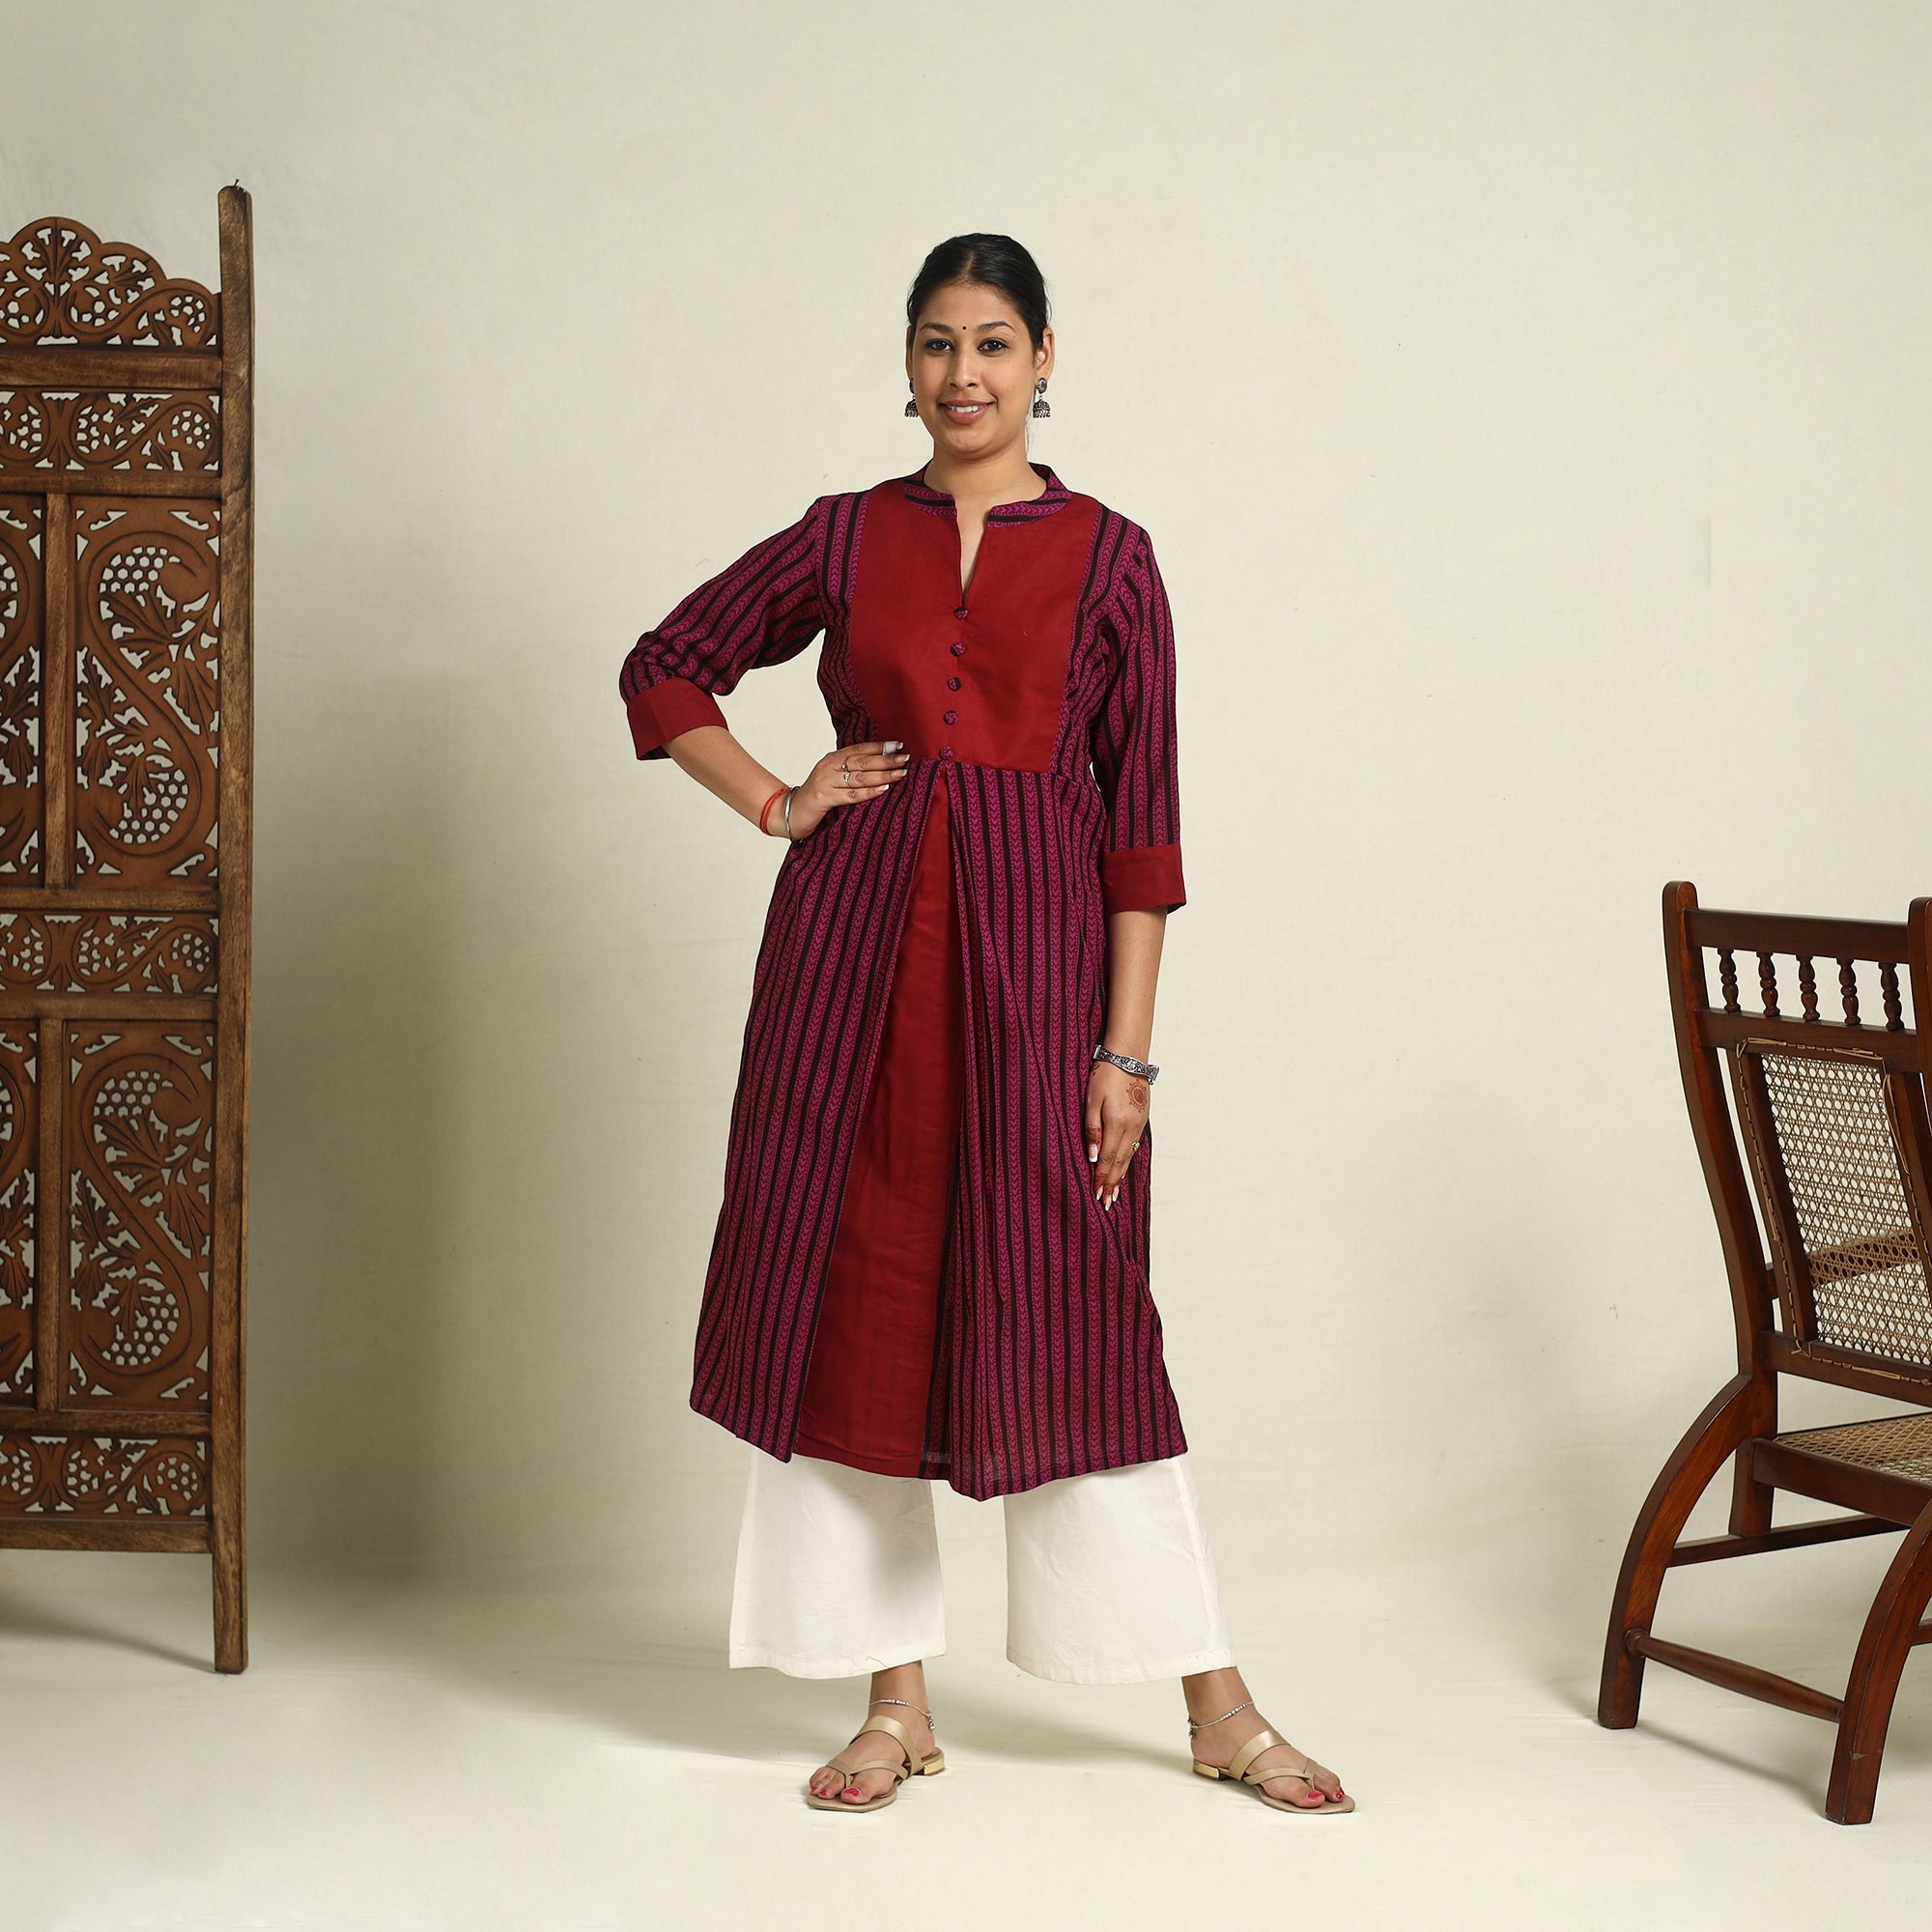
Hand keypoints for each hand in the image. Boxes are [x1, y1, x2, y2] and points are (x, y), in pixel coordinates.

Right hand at [779, 740, 911, 837]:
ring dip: (882, 774)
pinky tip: (883, 789)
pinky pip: (851, 794)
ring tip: (900, 773)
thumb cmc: (817, 797)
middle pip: (862, 761)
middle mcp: (829, 766)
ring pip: (859, 777)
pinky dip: (869, 792)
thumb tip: (881, 766)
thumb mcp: (833, 778)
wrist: (791, 812)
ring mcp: (825, 781)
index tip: (899, 745)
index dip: (880, 746)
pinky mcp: (824, 798)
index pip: (860, 748)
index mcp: (832, 758)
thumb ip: (851, 771)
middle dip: (886, 759)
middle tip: (905, 758)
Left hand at [1084, 1058, 1148, 1208]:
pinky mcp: (1142, 1118)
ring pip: (1129, 1156)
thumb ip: (1092, 1129)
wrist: (1128, 1055)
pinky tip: (1124, 1166)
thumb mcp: (1091, 1100)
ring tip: (1115, 1192)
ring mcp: (1139, 1123)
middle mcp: (1131, 1128)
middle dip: (1112, 1183)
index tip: (1096, 1195)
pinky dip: (1128, 1160)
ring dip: (1121, 1175)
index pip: (1108, 1159)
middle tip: (1106, 1202)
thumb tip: (1093, 1157)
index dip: (1101, 1178)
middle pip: (1120, 1162)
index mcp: (1117, 1124)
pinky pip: (1134, 1145)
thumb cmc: (1105, 1074)